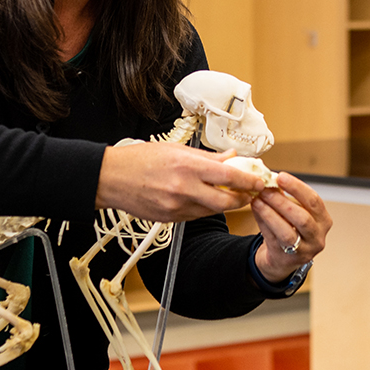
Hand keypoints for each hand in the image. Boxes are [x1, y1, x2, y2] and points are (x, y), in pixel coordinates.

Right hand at [96, 140, 262, 221]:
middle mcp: (184, 189)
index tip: (259, 181)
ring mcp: (176, 207)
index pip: (229, 177)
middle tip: (249, 194)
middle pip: (226, 202)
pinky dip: (204, 208)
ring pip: (212, 211)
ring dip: (224, 204)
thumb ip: (207, 157)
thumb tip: (231, 157)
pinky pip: (195, 216)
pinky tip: (203, 198)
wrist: (111, 178)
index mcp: (187, 167)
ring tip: (228, 195)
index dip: (249, 181)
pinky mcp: (170, 219)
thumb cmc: (140, 159)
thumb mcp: (176, 150)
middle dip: (243, 199)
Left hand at [252, 173, 332, 282]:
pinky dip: (263, 223)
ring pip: (287, 232)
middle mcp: (318, 237)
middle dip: (282, 201)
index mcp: (324, 221)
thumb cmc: (291, 229)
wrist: (283, 259)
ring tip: (257, 200)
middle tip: (265, 189)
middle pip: (302, 218)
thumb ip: (287, 198)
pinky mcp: (287, 259)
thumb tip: (270, 179)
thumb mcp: (295, 213)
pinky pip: (273, 239)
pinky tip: (256, 211)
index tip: (281, 176)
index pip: (314, 201)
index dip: (297, 187)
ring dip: (270, 213)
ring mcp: (304, 250)